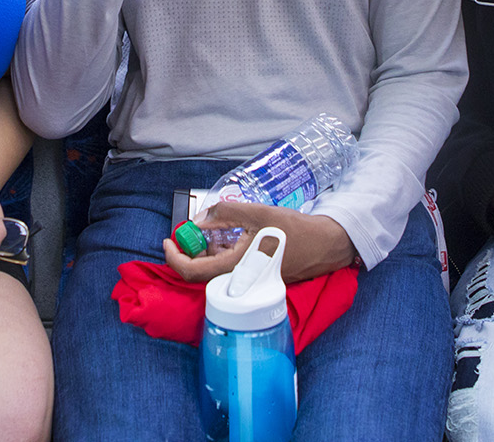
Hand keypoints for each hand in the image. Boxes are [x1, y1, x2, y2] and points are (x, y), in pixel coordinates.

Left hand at [161, 203, 357, 283]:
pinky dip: (222, 253)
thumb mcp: (257, 212)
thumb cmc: (294, 230)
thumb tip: (199, 220)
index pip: (192, 272)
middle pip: (202, 271)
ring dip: (207, 250)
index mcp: (235, 266)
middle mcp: (239, 279)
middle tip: (192, 230)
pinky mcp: (255, 278)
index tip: (169, 241)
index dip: (174, 257)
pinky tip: (230, 235)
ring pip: (215, 270)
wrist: (324, 245)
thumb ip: (225, 213)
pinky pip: (229, 268)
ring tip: (212, 228)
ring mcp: (247, 281)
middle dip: (191, 249)